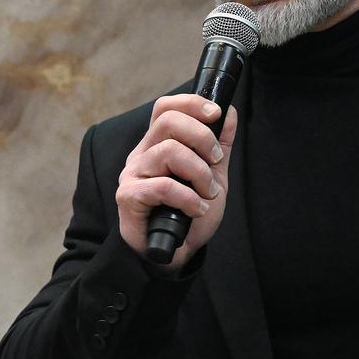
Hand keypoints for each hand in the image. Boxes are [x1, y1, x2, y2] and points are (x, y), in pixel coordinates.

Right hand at [117, 94, 238, 273]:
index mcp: (158, 145)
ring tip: (207, 194)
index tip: (216, 114)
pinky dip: (188, 198)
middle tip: (215, 162)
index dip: (191, 103)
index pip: (166, 108)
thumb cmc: (188, 215)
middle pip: (168, 122)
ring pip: (169, 151)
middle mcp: (142, 155)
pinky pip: (163, 186)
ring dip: (199, 173)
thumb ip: (219, 146)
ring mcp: (133, 174)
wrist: (175, 254)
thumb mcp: (212, 177)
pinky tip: (196, 209)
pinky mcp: (129, 197)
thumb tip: (228, 113)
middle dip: (203, 139)